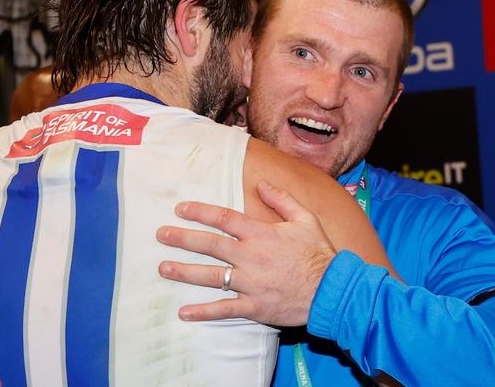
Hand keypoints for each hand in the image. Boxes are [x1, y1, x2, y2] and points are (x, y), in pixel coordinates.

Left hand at [157, 180, 335, 325]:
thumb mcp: (306, 218)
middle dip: (183, 239)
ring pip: (211, 276)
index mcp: (261, 234)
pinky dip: (203, 312)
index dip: (200, 212)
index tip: (181, 209)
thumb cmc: (320, 252)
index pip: (224, 218)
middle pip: (210, 245)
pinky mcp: (254, 307)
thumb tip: (262, 183)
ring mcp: (250, 283)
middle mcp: (251, 257)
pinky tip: (184, 312)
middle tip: (161, 235)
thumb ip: (282, 199)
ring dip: (184, 272)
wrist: (333, 290)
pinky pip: (224, 309)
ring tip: (163, 268)